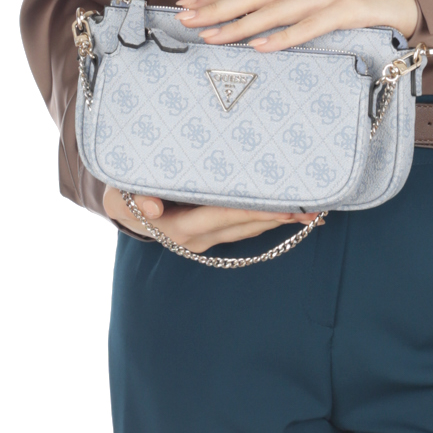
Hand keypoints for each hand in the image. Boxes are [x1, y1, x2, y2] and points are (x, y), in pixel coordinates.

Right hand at [103, 187, 320, 252]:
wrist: (124, 209)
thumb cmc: (124, 194)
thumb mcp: (120, 194)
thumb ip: (134, 198)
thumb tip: (153, 207)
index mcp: (178, 227)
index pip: (221, 217)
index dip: (251, 212)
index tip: (280, 207)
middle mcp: (197, 238)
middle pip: (243, 227)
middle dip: (277, 218)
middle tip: (312, 209)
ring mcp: (208, 239)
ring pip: (249, 230)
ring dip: (279, 221)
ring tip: (312, 211)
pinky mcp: (214, 234)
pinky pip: (245, 228)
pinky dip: (268, 220)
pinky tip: (292, 213)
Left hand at [174, 0, 420, 50]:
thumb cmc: (363, 5)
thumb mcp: (323, 1)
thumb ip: (294, 10)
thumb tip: (257, 29)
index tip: (188, 6)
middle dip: (218, 8)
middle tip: (186, 20)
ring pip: (275, 10)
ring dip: (242, 24)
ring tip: (214, 36)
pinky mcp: (346, 11)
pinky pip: (309, 26)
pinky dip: (284, 37)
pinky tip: (262, 47)